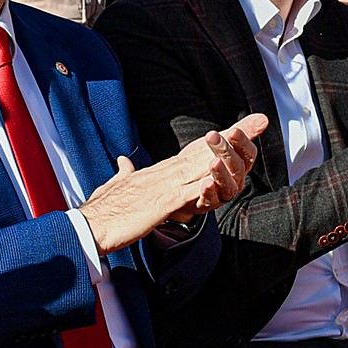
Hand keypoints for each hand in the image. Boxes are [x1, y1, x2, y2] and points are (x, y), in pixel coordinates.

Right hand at [79, 116, 269, 250]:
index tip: (239, 128)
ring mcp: (162, 185)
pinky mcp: (159, 203)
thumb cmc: (102, 211)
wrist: (87, 225)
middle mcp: (163, 173)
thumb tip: (123, 161)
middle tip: (260, 122)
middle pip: (205, 150)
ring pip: (200, 164)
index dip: (217, 140)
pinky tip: (219, 177)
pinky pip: (187, 192)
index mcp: (157, 172)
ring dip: (226, 152)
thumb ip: (124, 173)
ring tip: (248, 137)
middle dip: (233, 137)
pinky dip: (203, 184)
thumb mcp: (116, 187)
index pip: (194, 152)